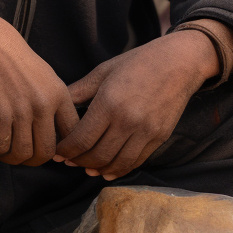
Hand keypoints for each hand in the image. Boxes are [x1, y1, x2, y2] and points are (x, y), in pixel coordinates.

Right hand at [0, 12, 78, 165]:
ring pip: (22, 154)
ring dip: (9, 158)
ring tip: (0, 151)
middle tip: (19, 156)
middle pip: (46, 153)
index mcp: (60, 95)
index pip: (71, 136)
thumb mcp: (45, 76)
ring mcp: (23, 110)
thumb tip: (58, 135)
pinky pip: (0, 147)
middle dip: (31, 161)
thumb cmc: (13, 59)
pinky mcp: (0, 114)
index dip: (59, 151)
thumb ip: (54, 103)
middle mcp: (45, 104)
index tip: (42, 150)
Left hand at [53, 31, 218, 180]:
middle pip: (96, 156)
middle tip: (69, 161)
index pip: (81, 139)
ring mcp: (146, 131)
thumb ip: (78, 91)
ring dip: (98, 170)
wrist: (178, 62)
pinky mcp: (159, 137)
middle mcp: (127, 120)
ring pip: (116, 164)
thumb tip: (54, 104)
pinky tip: (107, 169)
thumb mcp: (103, 71)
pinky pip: (136, 161)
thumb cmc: (137, 62)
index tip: (57, 153)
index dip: (65, 151)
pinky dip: (119, 170)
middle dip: (78, 162)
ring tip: (86, 167)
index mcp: (109, 103)